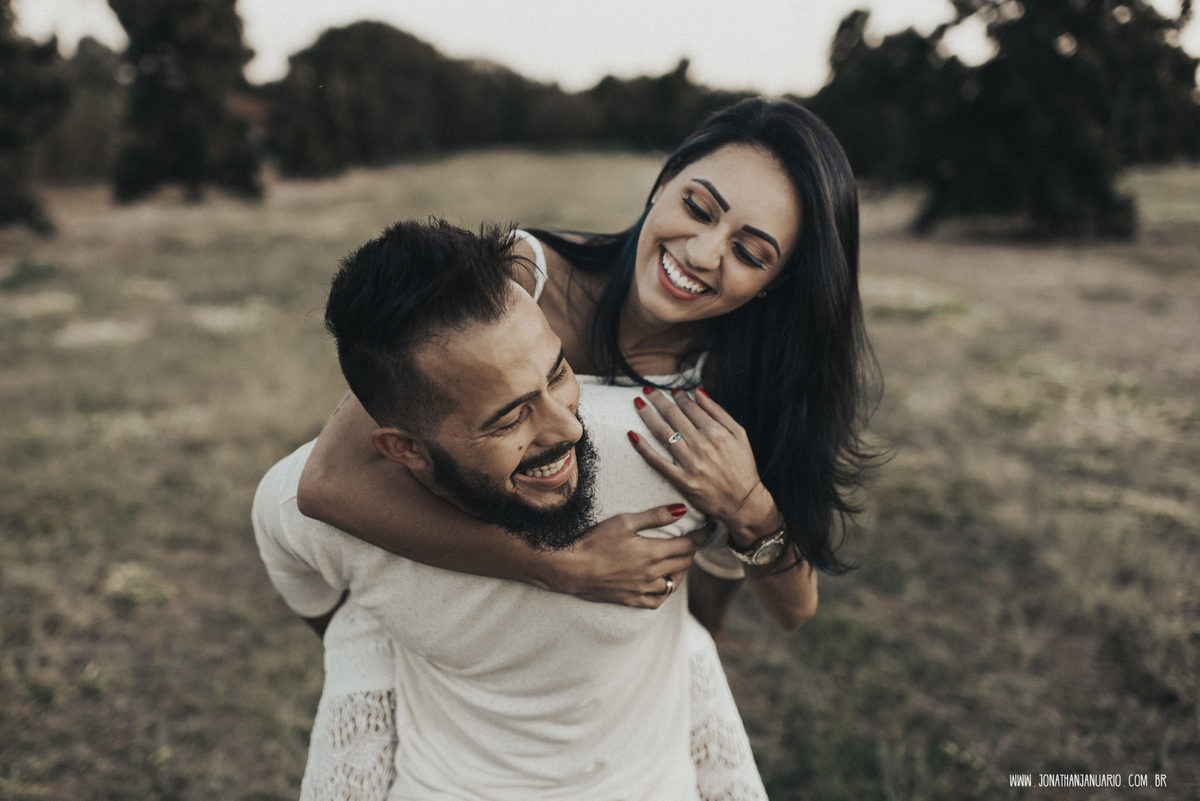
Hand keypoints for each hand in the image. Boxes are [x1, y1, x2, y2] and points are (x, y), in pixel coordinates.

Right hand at [540, 505, 702, 608]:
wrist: (572, 569)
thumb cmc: (595, 541)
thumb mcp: (625, 522)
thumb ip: (655, 516)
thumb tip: (682, 509)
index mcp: (654, 552)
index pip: (688, 545)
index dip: (699, 536)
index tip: (704, 529)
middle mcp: (653, 573)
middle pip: (684, 563)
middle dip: (691, 550)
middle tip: (690, 541)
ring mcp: (643, 589)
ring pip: (674, 582)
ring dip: (680, 570)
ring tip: (677, 559)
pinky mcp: (632, 599)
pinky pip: (658, 600)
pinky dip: (665, 591)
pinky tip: (663, 582)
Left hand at [628, 388, 764, 529]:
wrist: (743, 501)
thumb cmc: (742, 466)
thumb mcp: (739, 434)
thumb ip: (718, 411)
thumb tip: (698, 392)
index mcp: (715, 431)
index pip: (690, 407)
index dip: (678, 396)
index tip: (671, 391)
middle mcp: (701, 445)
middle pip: (672, 415)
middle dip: (658, 399)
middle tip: (647, 390)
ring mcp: (690, 463)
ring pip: (662, 433)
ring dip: (647, 415)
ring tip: (638, 403)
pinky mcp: (681, 480)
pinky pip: (657, 461)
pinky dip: (643, 447)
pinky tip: (632, 435)